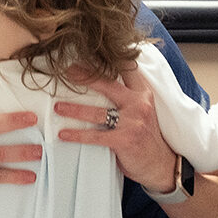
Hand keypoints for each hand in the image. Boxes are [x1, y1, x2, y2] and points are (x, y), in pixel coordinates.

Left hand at [54, 64, 176, 191]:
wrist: (160, 165)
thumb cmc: (145, 137)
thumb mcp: (140, 111)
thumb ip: (124, 98)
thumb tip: (95, 85)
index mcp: (142, 93)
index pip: (126, 68)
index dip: (108, 58)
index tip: (87, 52)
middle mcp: (139, 104)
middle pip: (107, 84)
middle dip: (84, 76)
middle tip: (66, 72)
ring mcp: (133, 122)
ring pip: (97, 112)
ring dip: (74, 109)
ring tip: (57, 107)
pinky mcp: (125, 140)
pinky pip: (95, 136)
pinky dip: (77, 135)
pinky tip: (64, 134)